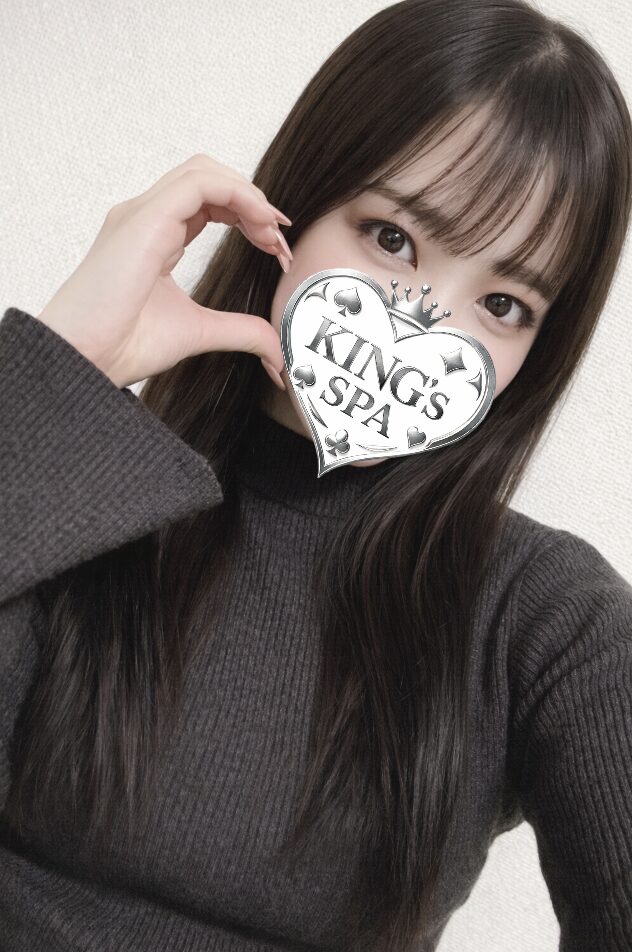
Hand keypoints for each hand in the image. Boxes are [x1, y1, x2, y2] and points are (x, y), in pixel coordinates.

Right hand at [35, 152, 291, 388]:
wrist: (85, 358)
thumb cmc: (119, 345)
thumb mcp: (199, 333)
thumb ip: (240, 332)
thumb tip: (274, 350)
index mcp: (154, 237)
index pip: (209, 202)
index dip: (249, 216)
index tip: (276, 247)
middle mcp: (146, 218)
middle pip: (210, 179)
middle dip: (253, 204)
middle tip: (279, 241)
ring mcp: (142, 214)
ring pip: (205, 172)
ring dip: (248, 197)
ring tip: (271, 232)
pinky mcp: (144, 219)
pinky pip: (198, 183)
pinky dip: (237, 195)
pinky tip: (258, 223)